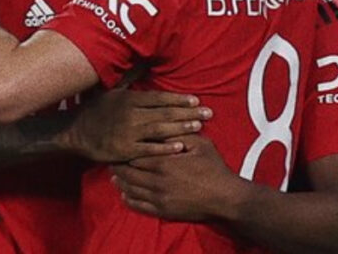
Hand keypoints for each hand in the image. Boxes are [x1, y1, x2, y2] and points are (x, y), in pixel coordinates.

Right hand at [68, 89, 211, 162]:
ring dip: (181, 127)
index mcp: (129, 99)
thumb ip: (129, 78)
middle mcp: (131, 114)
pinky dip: (165, 148)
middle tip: (208, 113)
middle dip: (188, 112)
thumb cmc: (96, 110)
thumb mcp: (112, 90)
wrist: (76, 131)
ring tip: (198, 126)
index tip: (195, 100)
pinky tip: (180, 146)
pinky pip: (149, 149)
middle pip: (165, 112)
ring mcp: (128, 132)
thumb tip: (143, 62)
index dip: (179, 99)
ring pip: (160, 129)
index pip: (159, 97)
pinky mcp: (125, 150)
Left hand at [111, 134, 234, 221]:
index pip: (134, 155)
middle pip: (127, 172)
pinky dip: (129, 199)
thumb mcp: (200, 144)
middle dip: (118, 165)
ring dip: (120, 181)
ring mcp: (158, 198)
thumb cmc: (214, 168)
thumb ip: (180, 134)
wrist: (225, 198)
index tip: (120, 144)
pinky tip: (125, 193)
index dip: (125, 150)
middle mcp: (157, 181)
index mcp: (164, 163)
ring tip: (114, 175)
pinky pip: (139, 205)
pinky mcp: (162, 211)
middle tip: (112, 159)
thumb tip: (164, 125)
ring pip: (130, 189)